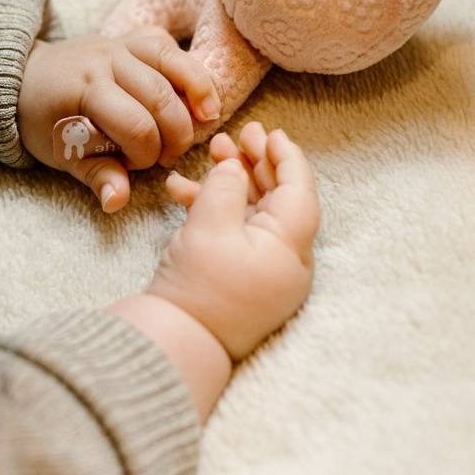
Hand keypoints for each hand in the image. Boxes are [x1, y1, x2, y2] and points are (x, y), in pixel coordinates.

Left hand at [17, 28, 220, 212]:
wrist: (21, 77)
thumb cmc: (42, 120)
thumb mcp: (61, 152)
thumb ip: (94, 174)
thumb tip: (117, 201)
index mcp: (86, 88)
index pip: (136, 126)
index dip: (146, 154)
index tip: (138, 168)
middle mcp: (105, 58)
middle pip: (160, 96)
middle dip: (175, 132)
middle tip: (171, 155)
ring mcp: (119, 43)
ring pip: (172, 60)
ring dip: (197, 92)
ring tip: (208, 119)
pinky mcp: (130, 37)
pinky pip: (166, 45)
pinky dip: (187, 67)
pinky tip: (197, 93)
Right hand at [149, 122, 319, 359]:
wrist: (175, 342)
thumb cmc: (198, 287)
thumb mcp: (209, 226)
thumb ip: (225, 187)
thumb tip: (234, 166)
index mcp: (290, 249)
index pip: (299, 192)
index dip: (286, 158)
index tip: (270, 132)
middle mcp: (283, 260)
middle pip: (277, 198)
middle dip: (256, 162)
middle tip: (240, 134)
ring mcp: (260, 269)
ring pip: (252, 211)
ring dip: (231, 180)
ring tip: (211, 152)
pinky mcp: (236, 276)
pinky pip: (232, 231)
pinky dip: (213, 208)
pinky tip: (182, 190)